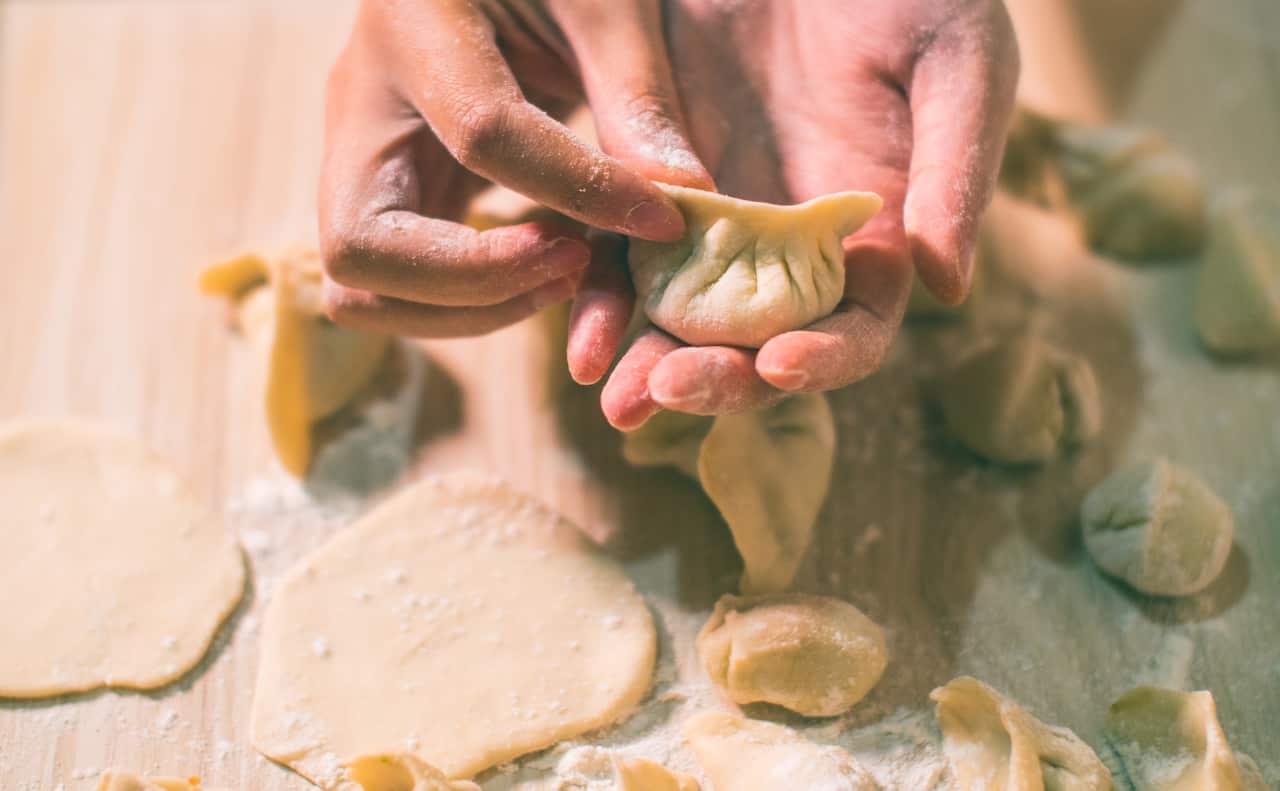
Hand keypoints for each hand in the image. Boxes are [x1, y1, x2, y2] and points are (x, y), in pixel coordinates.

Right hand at [318, 0, 712, 336]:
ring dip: (466, 309)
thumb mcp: (607, 3)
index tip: (662, 219)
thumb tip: (685, 199)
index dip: (580, 192)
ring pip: (360, 288)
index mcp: (415, 22)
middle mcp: (360, 101)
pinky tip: (544, 262)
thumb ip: (638, 95)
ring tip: (566, 273)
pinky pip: (395, 284)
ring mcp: (358, 155)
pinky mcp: (384, 191)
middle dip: (474, 283)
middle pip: (359, 246)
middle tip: (574, 262)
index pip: (483, 136)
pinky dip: (468, 301)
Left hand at [566, 0, 1019, 427]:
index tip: (779, 364)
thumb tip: (949, 286)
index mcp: (873, 238)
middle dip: (715, 377)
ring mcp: (725, 220)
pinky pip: (628, 245)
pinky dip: (605, 283)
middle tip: (661, 392)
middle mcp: (795, 249)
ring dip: (645, 355)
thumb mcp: (957, 62)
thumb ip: (955, 169)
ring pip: (683, 313)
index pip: (853, 331)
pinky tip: (575, 314)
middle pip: (757, 343)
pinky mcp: (663, 180)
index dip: (823, 360)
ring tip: (606, 385)